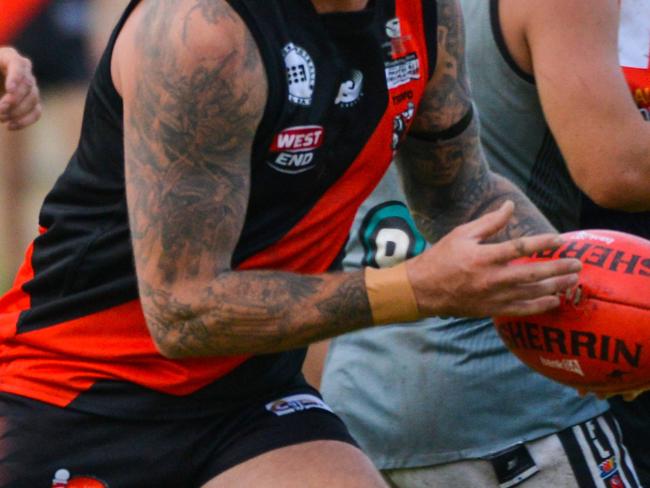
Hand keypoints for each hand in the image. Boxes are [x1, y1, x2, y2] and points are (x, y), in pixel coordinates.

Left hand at [0, 47, 41, 129]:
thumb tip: (3, 100)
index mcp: (8, 57)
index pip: (18, 65)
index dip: (16, 78)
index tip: (9, 90)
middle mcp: (23, 70)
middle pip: (28, 84)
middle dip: (14, 100)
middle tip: (0, 110)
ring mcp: (29, 86)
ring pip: (33, 99)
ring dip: (18, 112)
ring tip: (1, 118)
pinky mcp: (31, 101)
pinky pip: (36, 112)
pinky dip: (25, 121)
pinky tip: (10, 126)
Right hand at [406, 201, 581, 317]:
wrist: (423, 289)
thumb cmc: (441, 258)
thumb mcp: (462, 234)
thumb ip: (489, 222)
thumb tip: (510, 206)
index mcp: (483, 256)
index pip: (519, 248)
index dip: (542, 243)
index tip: (560, 239)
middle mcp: (491, 278)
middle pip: (532, 274)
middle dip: (557, 269)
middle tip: (577, 264)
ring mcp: (492, 296)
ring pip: (530, 293)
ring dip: (554, 286)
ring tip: (572, 280)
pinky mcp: (491, 310)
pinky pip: (520, 310)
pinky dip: (539, 306)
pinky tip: (554, 301)